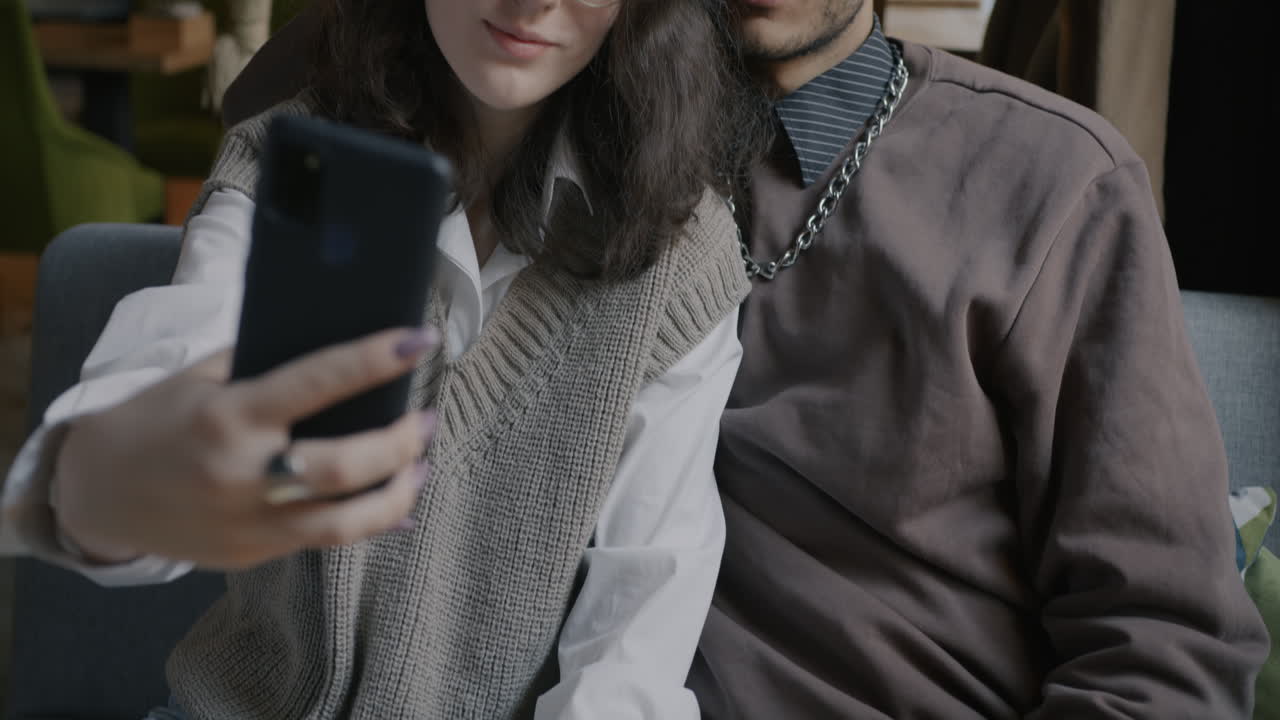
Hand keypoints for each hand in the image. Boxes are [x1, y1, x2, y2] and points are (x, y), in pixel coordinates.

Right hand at [52, 327, 439, 569]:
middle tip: (426, 419)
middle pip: (347, 467)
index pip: (319, 381)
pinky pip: (325, 541)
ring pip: (348, 522)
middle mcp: (242, 475)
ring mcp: (248, 523)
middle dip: (402, 441)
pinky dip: (369, 521)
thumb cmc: (156, 419)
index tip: (420, 339)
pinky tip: (394, 499)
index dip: (377, 358)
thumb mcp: (200, 378)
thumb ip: (265, 366)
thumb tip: (345, 354)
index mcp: (228, 416)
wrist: (96, 492)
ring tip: (421, 464)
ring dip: (399, 492)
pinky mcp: (252, 554)